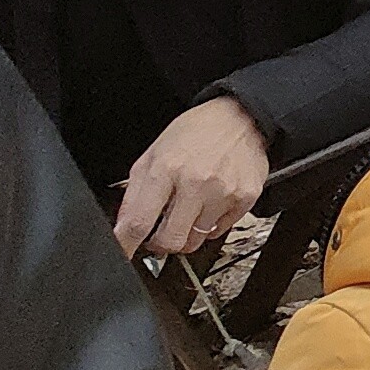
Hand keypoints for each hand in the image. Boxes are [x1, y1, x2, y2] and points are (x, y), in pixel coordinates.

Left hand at [114, 96, 268, 257]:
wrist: (240, 117)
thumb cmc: (195, 132)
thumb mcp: (153, 154)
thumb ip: (134, 192)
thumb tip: (123, 227)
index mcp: (166, 169)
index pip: (139, 221)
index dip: (126, 244)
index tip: (123, 253)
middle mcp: (196, 183)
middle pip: (170, 241)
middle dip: (160, 243)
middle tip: (161, 231)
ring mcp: (224, 192)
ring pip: (195, 240)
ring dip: (186, 233)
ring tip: (189, 211)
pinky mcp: (246, 198)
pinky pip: (220, 231)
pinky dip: (211, 224)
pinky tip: (210, 204)